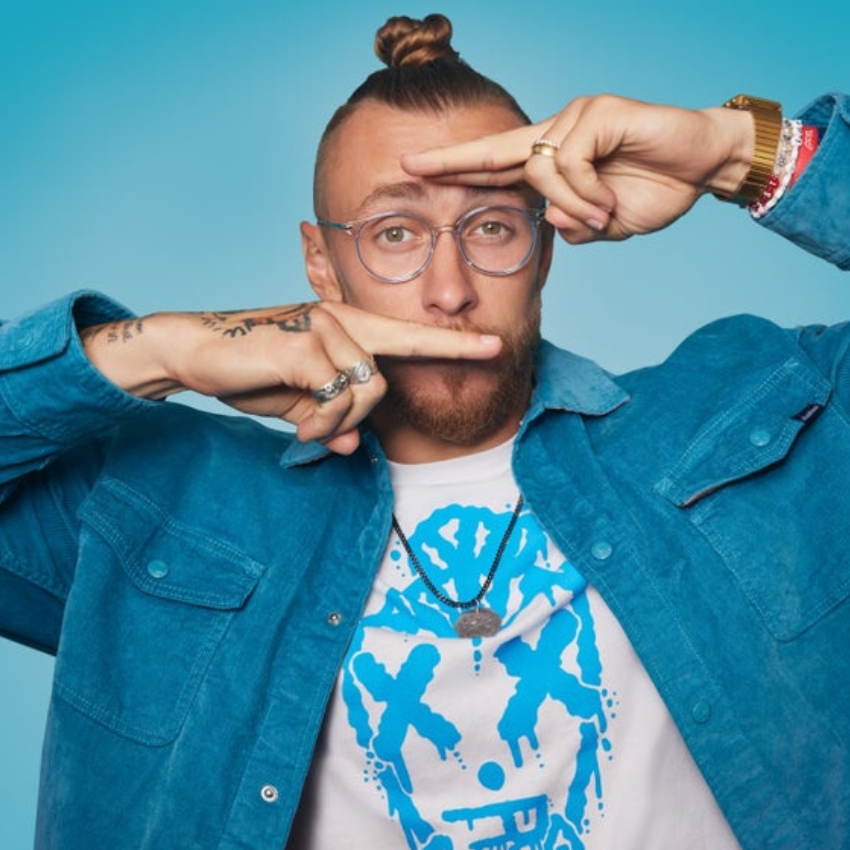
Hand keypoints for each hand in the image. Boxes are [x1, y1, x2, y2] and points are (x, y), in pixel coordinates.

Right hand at [81, 301, 501, 454]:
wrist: (196, 349)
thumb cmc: (252, 370)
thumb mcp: (299, 402)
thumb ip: (328, 417)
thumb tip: (348, 445)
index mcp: (347, 325)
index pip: (409, 333)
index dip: (454, 342)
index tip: (494, 345)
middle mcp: (341, 318)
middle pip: (389, 372)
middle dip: (379, 401)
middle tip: (354, 413)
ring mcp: (323, 327)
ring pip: (367, 390)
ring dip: (338, 421)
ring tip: (307, 428)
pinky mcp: (303, 344)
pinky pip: (337, 396)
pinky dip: (322, 422)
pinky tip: (301, 428)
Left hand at [403, 94, 753, 243]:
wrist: (704, 165)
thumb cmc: (655, 190)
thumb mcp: (604, 223)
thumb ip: (573, 226)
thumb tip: (549, 222)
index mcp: (553, 156)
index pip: (495, 161)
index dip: (456, 166)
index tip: (414, 169)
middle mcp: (556, 129)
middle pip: (495, 150)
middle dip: (451, 162)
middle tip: (409, 167)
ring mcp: (575, 117)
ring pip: (538, 170)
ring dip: (569, 205)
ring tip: (602, 216)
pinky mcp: (598, 112)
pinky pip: (569, 162)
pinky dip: (585, 191)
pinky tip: (607, 201)